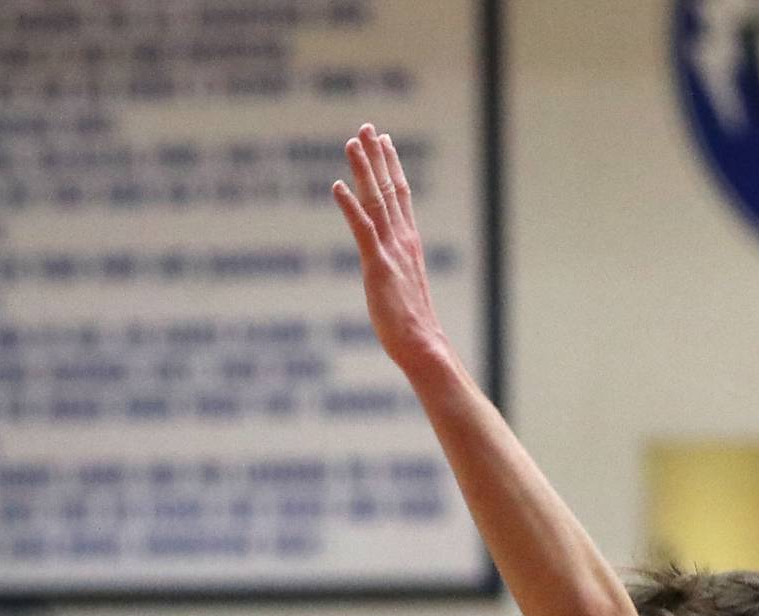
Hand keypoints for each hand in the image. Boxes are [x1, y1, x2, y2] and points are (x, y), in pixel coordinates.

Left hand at [334, 124, 447, 374]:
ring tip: (352, 142)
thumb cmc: (412, 327)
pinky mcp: (378, 266)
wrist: (422, 345)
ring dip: (363, 170)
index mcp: (409, 244)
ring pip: (376, 200)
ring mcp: (391, 251)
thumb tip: (390, 275)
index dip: (392, 167)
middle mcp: (402, 240)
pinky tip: (336, 186)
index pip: (401, 196)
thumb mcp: (403, 291)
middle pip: (389, 189)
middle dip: (376, 157)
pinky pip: (362, 228)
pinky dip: (349, 205)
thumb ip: (396, 273)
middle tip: (366, 128)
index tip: (384, 142)